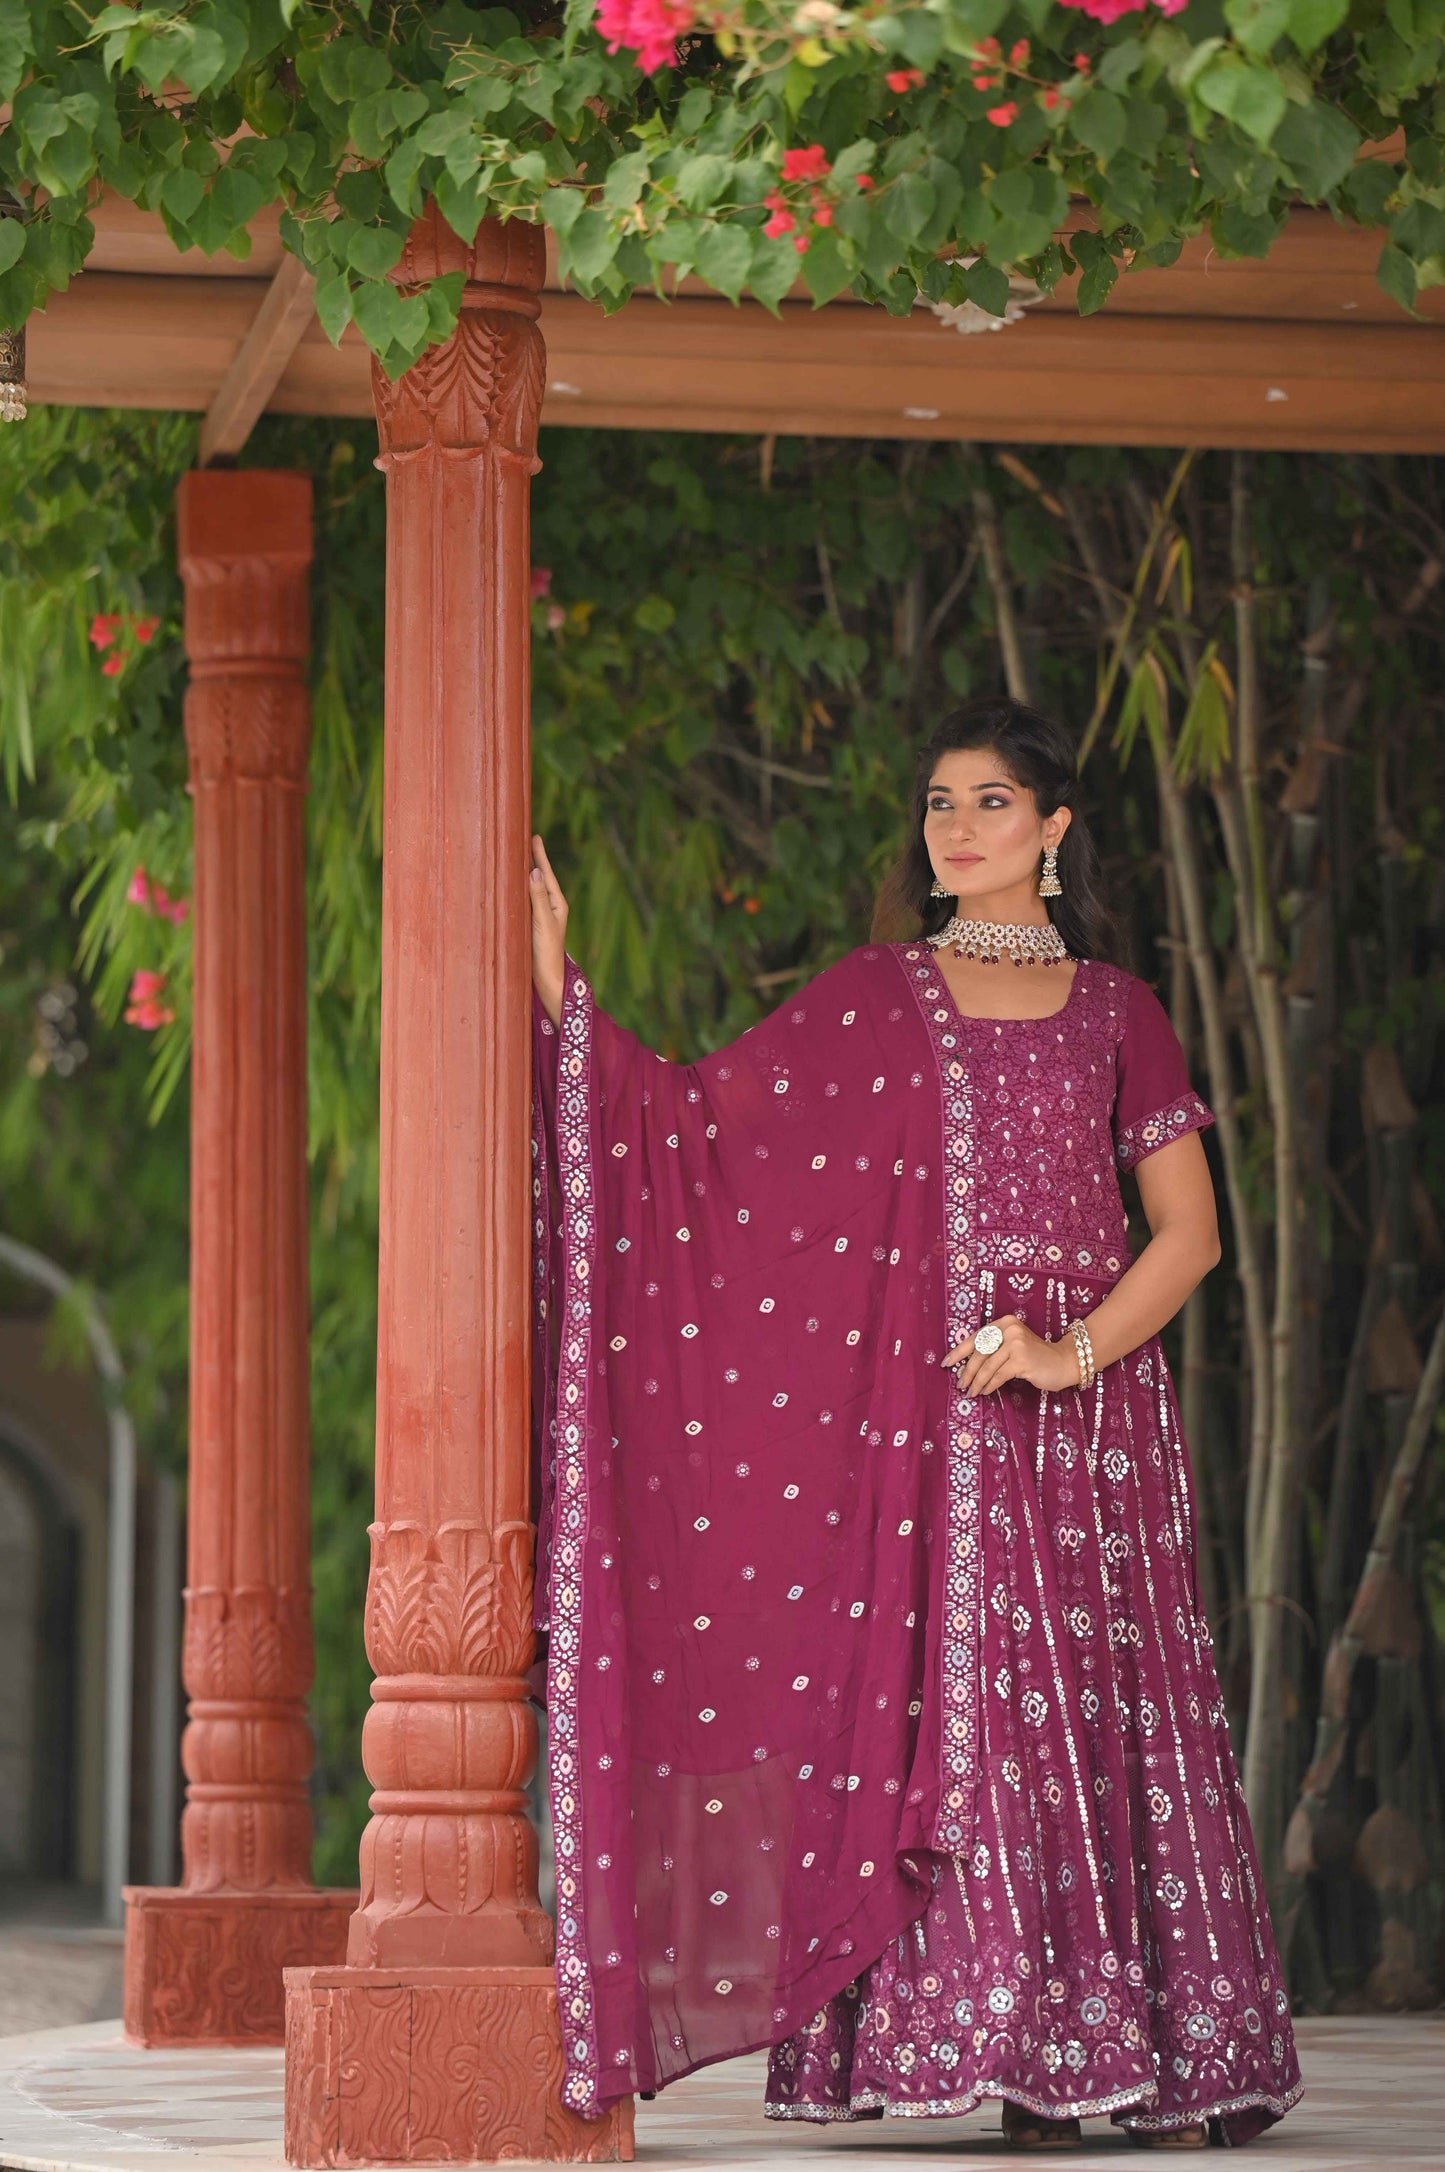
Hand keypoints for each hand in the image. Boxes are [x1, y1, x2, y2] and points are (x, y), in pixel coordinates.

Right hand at [530, 833, 568, 1027]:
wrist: (547, 980)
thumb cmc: (547, 953)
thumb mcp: (543, 923)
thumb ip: (539, 897)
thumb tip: (535, 871)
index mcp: (557, 903)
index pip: (546, 873)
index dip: (539, 854)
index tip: (534, 835)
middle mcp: (549, 907)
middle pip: (539, 877)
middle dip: (530, 859)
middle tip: (522, 838)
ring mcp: (539, 916)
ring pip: (529, 889)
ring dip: (522, 873)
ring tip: (513, 856)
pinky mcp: (529, 926)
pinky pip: (522, 901)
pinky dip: (515, 890)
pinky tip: (507, 887)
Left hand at [943, 1313, 1081, 1398]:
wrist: (1064, 1362)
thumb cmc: (1035, 1357)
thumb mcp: (1012, 1346)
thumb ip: (993, 1349)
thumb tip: (965, 1365)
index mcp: (1004, 1322)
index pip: (976, 1337)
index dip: (959, 1351)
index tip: (946, 1364)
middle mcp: (1009, 1328)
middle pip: (980, 1352)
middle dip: (967, 1371)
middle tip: (960, 1385)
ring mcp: (1016, 1343)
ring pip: (988, 1366)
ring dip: (977, 1382)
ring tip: (971, 1392)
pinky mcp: (1022, 1359)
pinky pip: (998, 1375)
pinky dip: (989, 1385)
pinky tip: (985, 1392)